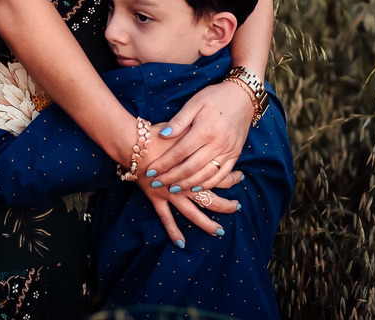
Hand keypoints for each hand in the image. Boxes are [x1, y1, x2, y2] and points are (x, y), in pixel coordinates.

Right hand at [137, 122, 241, 247]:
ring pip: (193, 213)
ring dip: (207, 224)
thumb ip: (199, 137)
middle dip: (226, 205)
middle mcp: (185, 184)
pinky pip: (166, 218)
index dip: (232, 178)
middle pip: (211, 198)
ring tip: (219, 232)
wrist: (134, 143)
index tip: (240, 177)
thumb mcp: (183, 129)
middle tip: (237, 207)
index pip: (219, 175)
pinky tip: (181, 244)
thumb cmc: (158, 134)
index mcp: (194, 167)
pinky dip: (173, 231)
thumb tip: (214, 135)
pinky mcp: (157, 198)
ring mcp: (170, 194)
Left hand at [143, 80, 253, 191]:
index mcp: (205, 129)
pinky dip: (208, 184)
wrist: (243, 96)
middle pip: (190, 167)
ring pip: (206, 175)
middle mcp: (218, 143)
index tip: (150, 171)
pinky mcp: (235, 155)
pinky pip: (222, 175)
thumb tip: (162, 135)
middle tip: (157, 183)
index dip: (163, 164)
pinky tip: (196, 187)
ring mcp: (228, 151)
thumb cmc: (215, 97)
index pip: (179, 153)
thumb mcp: (195, 102)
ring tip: (173, 189)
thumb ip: (179, 121)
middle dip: (171, 178)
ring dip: (188, 185)